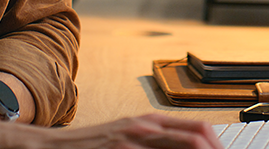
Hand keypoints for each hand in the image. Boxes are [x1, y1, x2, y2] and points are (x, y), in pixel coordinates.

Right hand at [37, 113, 223, 148]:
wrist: (50, 148)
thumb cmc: (91, 148)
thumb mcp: (128, 138)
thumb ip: (157, 144)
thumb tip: (192, 148)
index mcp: (150, 123)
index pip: (200, 130)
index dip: (218, 147)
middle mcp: (145, 128)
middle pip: (197, 140)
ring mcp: (132, 141)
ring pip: (184, 147)